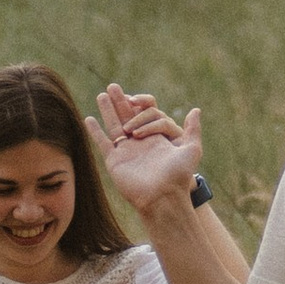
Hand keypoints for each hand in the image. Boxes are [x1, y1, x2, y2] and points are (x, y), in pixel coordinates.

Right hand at [89, 82, 203, 214]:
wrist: (162, 197)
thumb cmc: (178, 176)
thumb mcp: (191, 150)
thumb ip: (193, 130)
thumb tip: (196, 109)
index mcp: (156, 138)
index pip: (148, 114)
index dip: (144, 110)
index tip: (141, 110)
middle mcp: (140, 143)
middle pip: (128, 116)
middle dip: (121, 101)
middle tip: (113, 86)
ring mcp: (126, 151)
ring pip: (114, 125)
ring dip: (108, 110)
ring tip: (103, 94)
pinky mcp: (114, 160)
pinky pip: (103, 143)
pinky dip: (95, 131)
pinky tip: (88, 118)